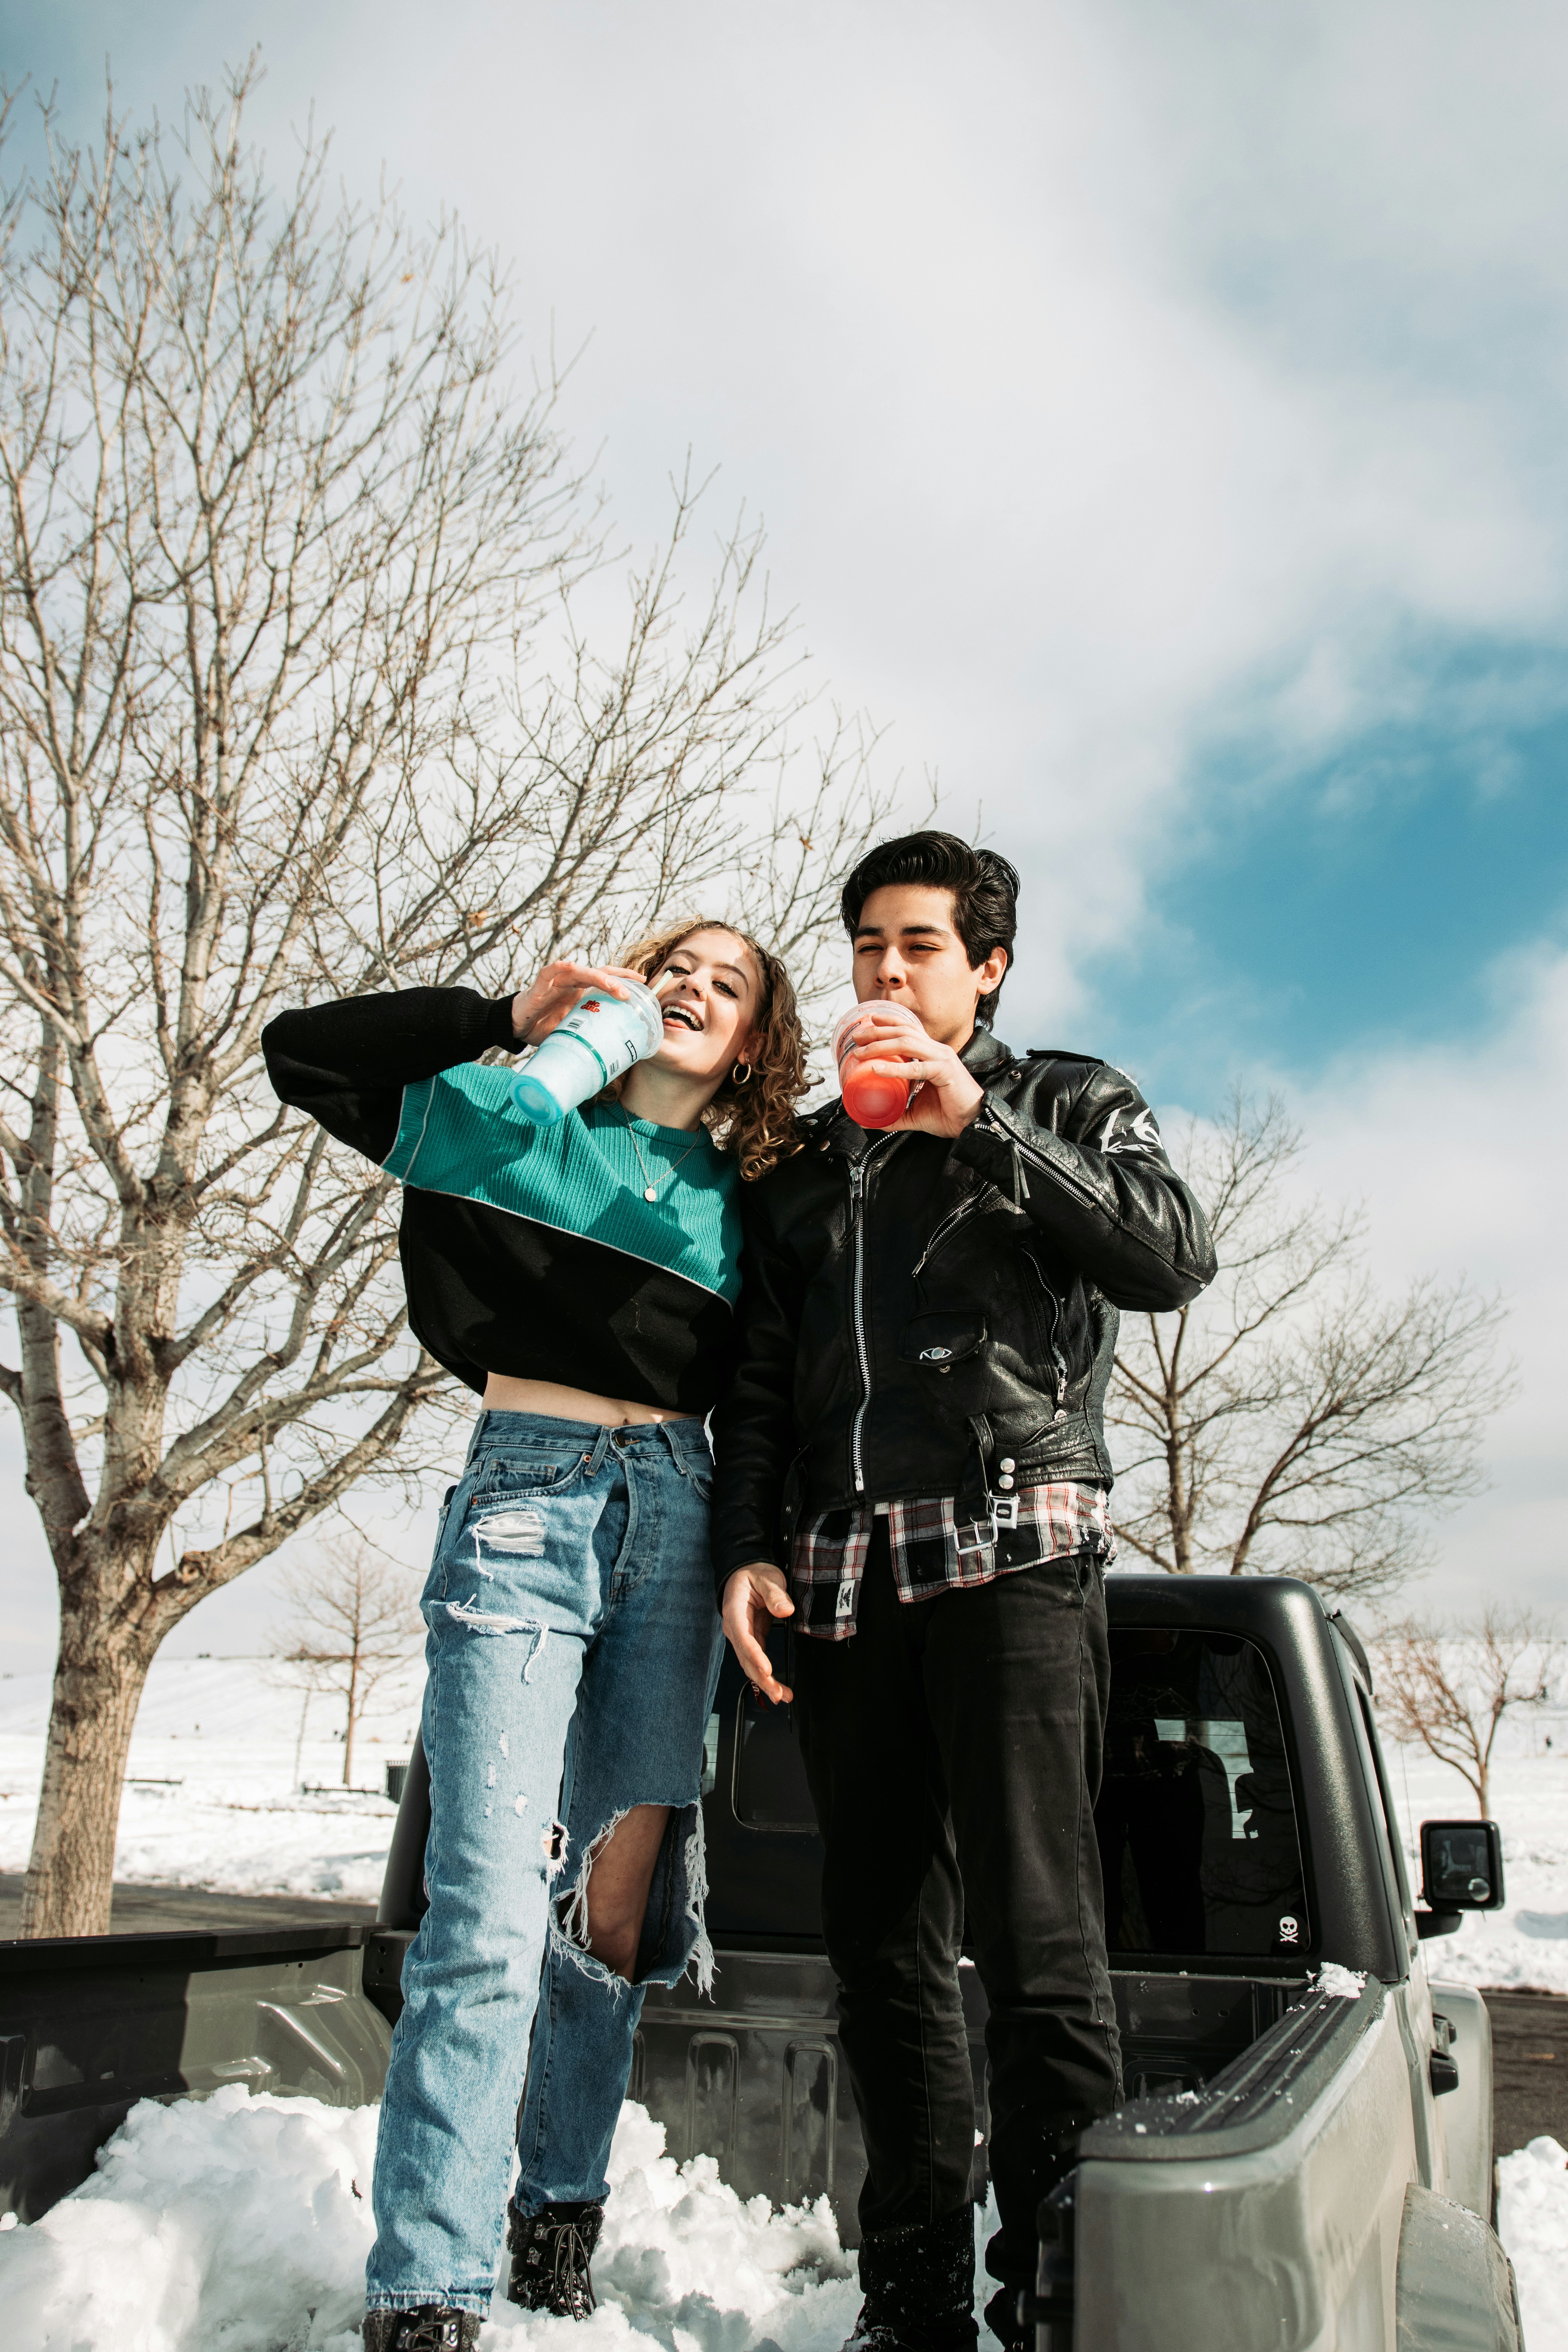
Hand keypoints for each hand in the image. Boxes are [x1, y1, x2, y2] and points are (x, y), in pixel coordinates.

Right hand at [509, 960, 644, 1046]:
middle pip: (597, 974)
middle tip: (630, 992)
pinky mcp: (539, 987)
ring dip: (595, 977)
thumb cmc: (545, 1027)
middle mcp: (571, 984)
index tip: (643, 982)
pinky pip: (549, 973)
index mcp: (581, 992)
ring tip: (610, 984)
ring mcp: (556, 983)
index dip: (623, 978)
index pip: (605, 979)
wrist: (518, 1027)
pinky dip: (558, 967)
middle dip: (615, 980)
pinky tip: (569, 965)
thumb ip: (589, 1032)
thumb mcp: (572, 1031)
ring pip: (579, 972)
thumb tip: (613, 1050)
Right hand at [721, 1564, 794, 1703]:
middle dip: (761, 1678)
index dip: (754, 1656)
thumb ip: (775, 1593)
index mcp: (734, 1612)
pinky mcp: (751, 1638)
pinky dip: (765, 1674)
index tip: (766, 1669)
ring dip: (764, 1681)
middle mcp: (735, 1628)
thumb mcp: (766, 1577)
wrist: (745, 1571)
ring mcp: (742, 1635)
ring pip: (750, 1663)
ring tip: (781, 1696)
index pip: (743, 1638)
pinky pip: (756, 1660)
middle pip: (745, 1658)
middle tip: (777, 1694)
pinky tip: (777, 1686)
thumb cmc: (753, 1573)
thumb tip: (786, 1610)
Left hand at [840, 1010, 984, 1137]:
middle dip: (877, 1030)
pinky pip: (917, 1068)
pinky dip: (895, 1068)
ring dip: (880, 1044)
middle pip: (904, 1030)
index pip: (909, 1028)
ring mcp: (942, 1059)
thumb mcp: (915, 1112)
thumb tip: (870, 1121)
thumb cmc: (949, 1115)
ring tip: (860, 1052)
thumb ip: (894, 1114)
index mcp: (932, 1054)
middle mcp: (937, 1051)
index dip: (889, 1022)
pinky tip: (877, 1069)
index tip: (868, 1021)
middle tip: (857, 1037)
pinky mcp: (945, 1072)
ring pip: (907, 1042)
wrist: (974, 1124)